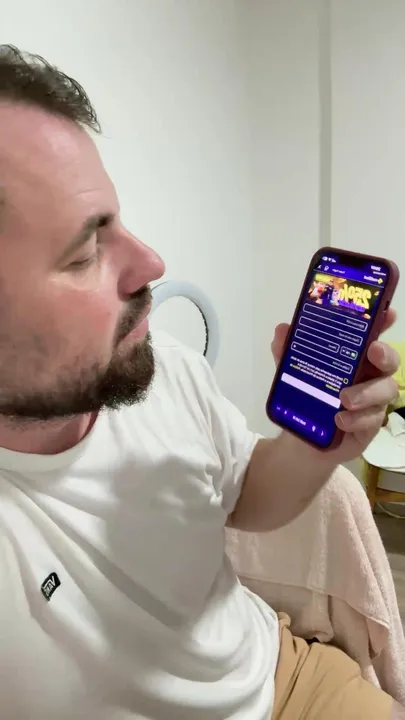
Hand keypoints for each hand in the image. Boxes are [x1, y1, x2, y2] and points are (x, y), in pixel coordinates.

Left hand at [271, 308, 399, 462]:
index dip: (383, 323)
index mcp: (355, 357)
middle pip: (389, 362)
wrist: (302, 439)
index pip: (373, 336)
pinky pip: (371, 421)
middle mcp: (369, 376)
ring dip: (368, 393)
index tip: (388, 314)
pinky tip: (340, 420)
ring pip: (385, 391)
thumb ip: (286, 351)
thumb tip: (282, 329)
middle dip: (385, 354)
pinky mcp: (369, 426)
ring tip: (346, 399)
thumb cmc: (307, 397)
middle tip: (372, 352)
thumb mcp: (291, 372)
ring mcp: (373, 402)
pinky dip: (356, 420)